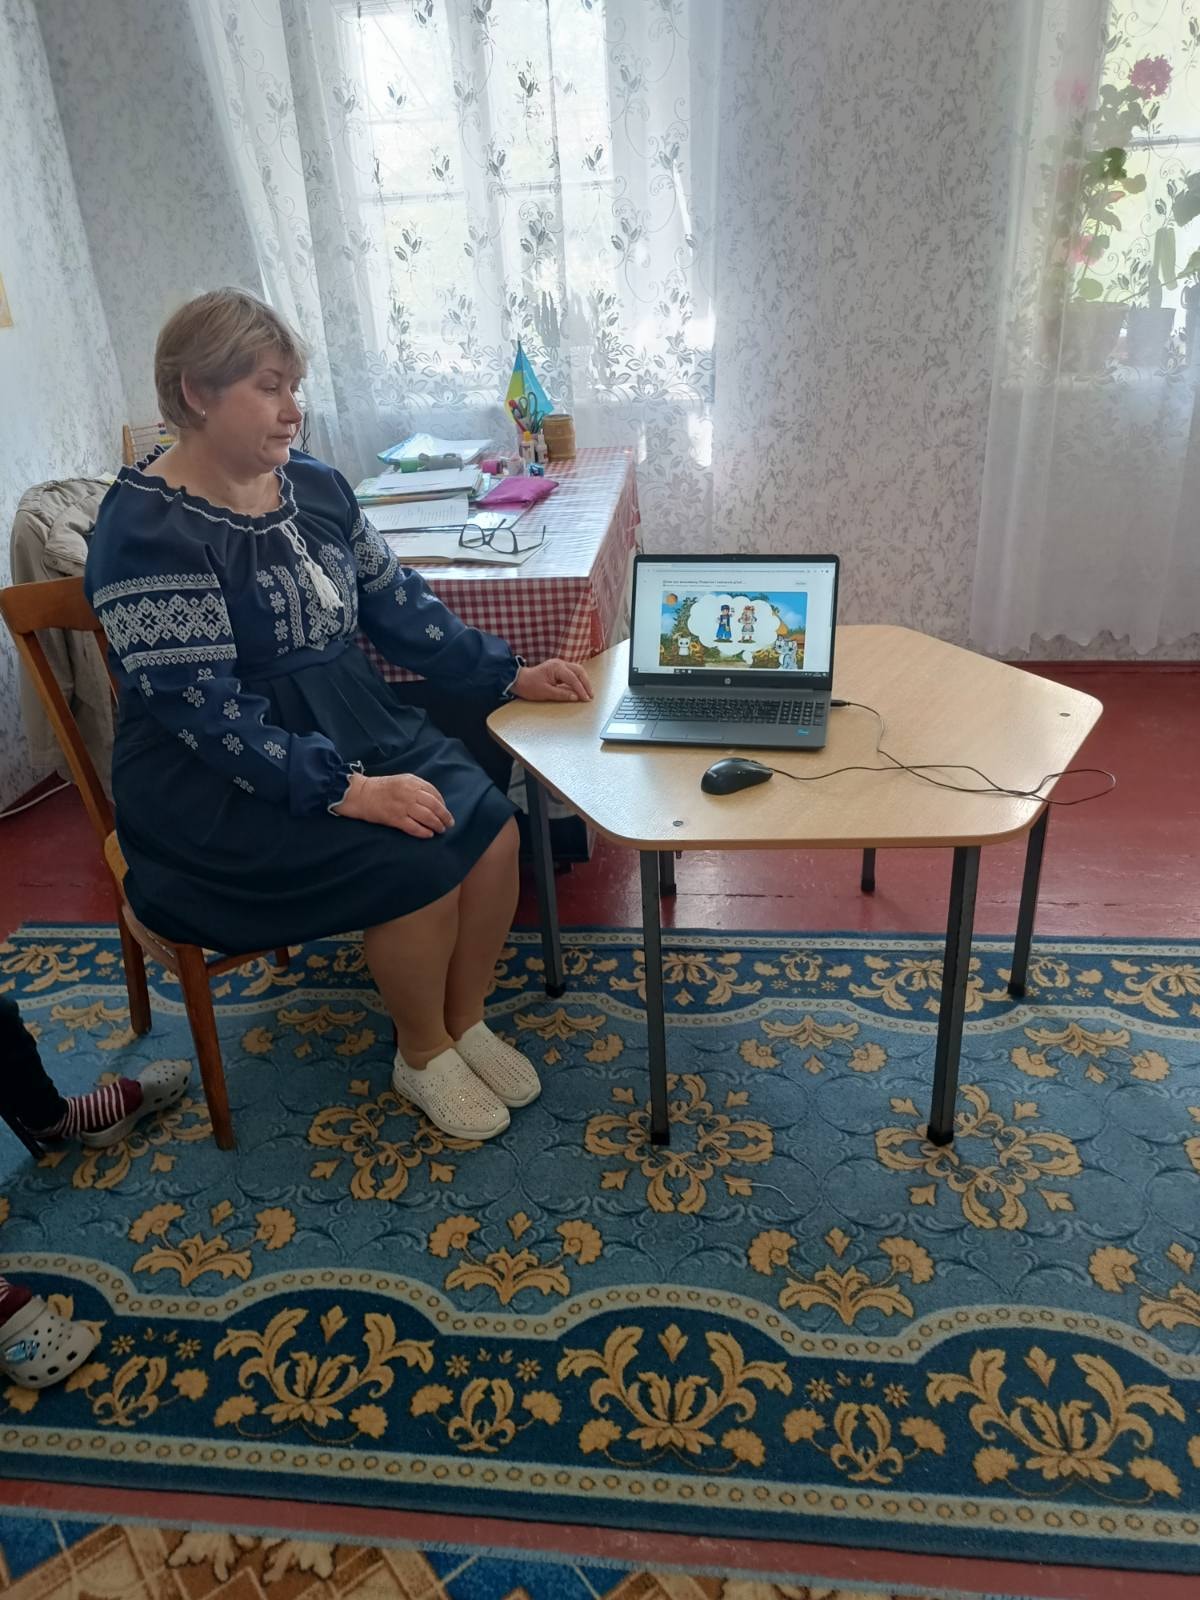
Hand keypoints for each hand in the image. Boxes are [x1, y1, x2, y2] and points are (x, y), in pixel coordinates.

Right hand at [336, 772, 453, 837]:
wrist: (361, 794)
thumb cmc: (383, 788)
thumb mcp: (402, 781)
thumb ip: (418, 787)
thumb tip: (435, 801)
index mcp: (412, 782)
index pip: (434, 792)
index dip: (442, 803)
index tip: (445, 811)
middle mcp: (409, 793)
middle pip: (434, 805)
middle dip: (444, 816)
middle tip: (449, 823)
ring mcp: (402, 806)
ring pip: (427, 817)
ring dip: (437, 824)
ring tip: (440, 830)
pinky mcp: (395, 818)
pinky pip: (414, 827)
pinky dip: (423, 832)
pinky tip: (428, 834)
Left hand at [513, 658, 592, 702]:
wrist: (519, 680)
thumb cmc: (529, 685)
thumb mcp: (545, 692)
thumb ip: (562, 694)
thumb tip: (575, 697)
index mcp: (556, 667)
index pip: (573, 678)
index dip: (581, 689)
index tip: (585, 699)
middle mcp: (560, 663)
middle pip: (579, 671)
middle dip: (586, 684)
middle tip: (590, 696)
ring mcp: (560, 664)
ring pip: (578, 670)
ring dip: (584, 681)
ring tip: (588, 692)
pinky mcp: (559, 668)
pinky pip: (573, 672)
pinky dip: (579, 679)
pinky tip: (581, 687)